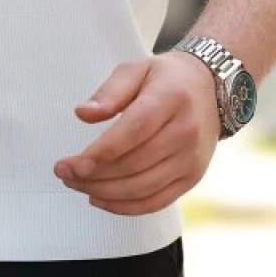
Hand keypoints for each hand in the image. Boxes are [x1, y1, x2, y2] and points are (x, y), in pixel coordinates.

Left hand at [53, 52, 220, 214]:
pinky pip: (156, 202)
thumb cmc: (167, 78)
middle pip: (134, 164)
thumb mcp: (136, 69)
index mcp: (171, 99)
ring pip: (142, 188)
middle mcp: (186, 132)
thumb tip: (83, 114)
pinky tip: (100, 199)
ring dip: (104, 192)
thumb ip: (109, 92)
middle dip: (93, 175)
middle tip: (64, 173)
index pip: (133, 131)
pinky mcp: (192, 178)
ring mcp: (191, 159)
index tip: (71, 163)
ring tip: (77, 185)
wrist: (211, 89)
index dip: (101, 152)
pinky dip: (125, 207)